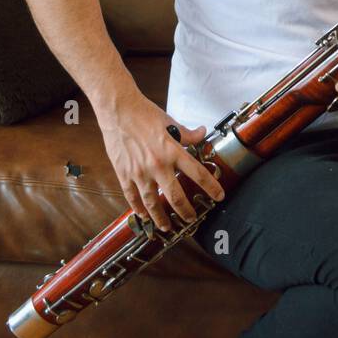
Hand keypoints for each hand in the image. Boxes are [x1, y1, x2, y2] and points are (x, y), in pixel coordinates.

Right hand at [97, 89, 224, 232]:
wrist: (118, 110)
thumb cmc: (144, 114)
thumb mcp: (170, 122)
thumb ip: (188, 134)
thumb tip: (203, 133)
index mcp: (172, 151)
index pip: (198, 173)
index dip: (211, 187)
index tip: (219, 196)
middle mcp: (157, 165)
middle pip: (175, 196)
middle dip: (185, 211)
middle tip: (190, 219)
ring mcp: (139, 172)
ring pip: (152, 203)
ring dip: (161, 218)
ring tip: (167, 227)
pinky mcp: (124, 174)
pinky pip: (132, 197)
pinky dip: (139, 209)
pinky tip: (144, 216)